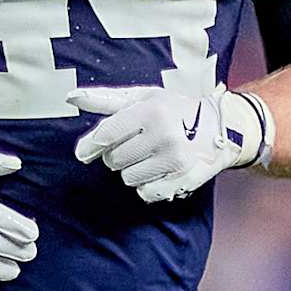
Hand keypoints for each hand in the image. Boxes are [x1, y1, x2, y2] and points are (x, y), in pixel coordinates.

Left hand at [69, 85, 263, 203]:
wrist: (220, 127)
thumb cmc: (173, 110)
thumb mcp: (142, 98)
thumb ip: (105, 100)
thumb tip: (70, 97)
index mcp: (151, 110)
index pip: (106, 135)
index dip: (91, 146)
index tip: (85, 151)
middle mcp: (164, 134)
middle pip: (114, 159)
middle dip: (119, 154)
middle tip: (137, 143)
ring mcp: (176, 160)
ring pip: (127, 178)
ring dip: (133, 170)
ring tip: (150, 155)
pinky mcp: (184, 180)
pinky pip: (145, 193)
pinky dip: (147, 185)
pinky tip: (159, 170)